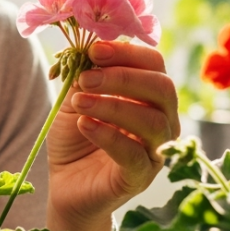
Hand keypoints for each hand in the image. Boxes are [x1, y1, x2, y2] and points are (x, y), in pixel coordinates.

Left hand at [45, 41, 180, 230]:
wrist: (67, 185)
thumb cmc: (76, 138)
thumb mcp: (76, 99)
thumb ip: (86, 75)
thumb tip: (89, 45)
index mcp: (150, 96)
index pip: (154, 65)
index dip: (127, 53)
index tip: (94, 50)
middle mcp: (162, 121)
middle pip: (162, 89)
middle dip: (123, 77)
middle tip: (86, 78)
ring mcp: (155, 151)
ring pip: (153, 122)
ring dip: (113, 106)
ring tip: (80, 102)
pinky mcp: (140, 178)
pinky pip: (134, 155)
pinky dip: (108, 135)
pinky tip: (85, 125)